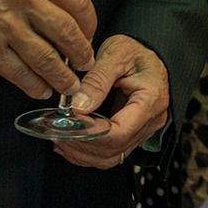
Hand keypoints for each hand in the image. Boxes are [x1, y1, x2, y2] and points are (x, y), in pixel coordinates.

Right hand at [0, 0, 97, 98]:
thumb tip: (66, 10)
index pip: (78, 1)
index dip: (90, 22)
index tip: (90, 33)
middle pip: (68, 32)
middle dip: (82, 53)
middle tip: (86, 63)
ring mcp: (7, 27)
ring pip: (47, 59)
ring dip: (63, 76)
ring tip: (70, 83)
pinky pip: (20, 74)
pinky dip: (35, 85)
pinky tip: (42, 89)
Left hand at [55, 34, 171, 168]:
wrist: (147, 52)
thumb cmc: (135, 50)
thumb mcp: (116, 53)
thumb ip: (97, 80)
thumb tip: (78, 106)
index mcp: (151, 100)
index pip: (119, 132)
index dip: (90, 133)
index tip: (68, 122)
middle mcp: (151, 121)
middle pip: (113, 150)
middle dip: (81, 145)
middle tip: (56, 131)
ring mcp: (144, 130)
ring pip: (111, 157)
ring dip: (82, 153)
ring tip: (60, 137)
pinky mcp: (133, 134)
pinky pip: (111, 153)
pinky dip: (88, 152)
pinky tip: (70, 142)